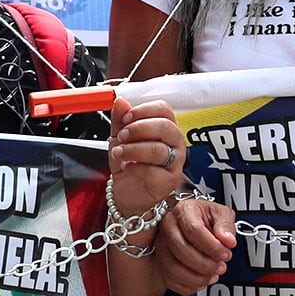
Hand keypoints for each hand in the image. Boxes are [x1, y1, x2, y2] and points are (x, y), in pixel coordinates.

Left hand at [108, 97, 185, 220]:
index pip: (164, 109)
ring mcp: (175, 162)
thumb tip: (120, 101)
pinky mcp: (170, 181)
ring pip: (158, 149)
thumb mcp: (119, 139)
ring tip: (119, 153)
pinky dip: (135, 168)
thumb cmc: (128, 164)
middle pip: (165, 127)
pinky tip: (128, 168)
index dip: (143, 110)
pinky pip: (154, 171)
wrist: (127, 193)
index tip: (125, 117)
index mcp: (166, 128)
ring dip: (132, 149)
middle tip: (122, 136)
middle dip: (138, 129)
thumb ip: (120, 120)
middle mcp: (175, 143)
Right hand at [155, 198, 236, 295]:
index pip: (194, 230)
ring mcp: (161, 244)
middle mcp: (168, 226)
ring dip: (197, 277)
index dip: (212, 246)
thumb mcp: (222, 214)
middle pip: (181, 250)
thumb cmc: (207, 217)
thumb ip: (226, 226)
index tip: (225, 253)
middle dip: (205, 263)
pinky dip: (188, 286)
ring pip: (172, 268)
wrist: (196, 223)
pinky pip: (169, 280)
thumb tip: (228, 240)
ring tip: (213, 275)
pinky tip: (202, 282)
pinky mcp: (160, 261)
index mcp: (184, 210)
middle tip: (220, 266)